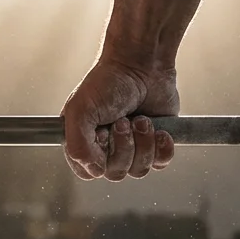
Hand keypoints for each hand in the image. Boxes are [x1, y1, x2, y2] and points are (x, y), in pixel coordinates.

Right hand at [62, 59, 177, 180]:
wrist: (142, 65)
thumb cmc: (107, 83)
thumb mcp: (80, 110)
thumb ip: (77, 145)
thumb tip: (94, 171)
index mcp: (84, 142)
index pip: (88, 172)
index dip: (98, 159)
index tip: (102, 134)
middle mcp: (107, 148)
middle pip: (116, 173)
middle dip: (124, 146)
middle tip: (124, 120)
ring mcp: (133, 148)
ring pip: (140, 170)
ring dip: (143, 143)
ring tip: (141, 119)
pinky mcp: (155, 144)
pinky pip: (161, 163)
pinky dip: (162, 148)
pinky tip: (160, 130)